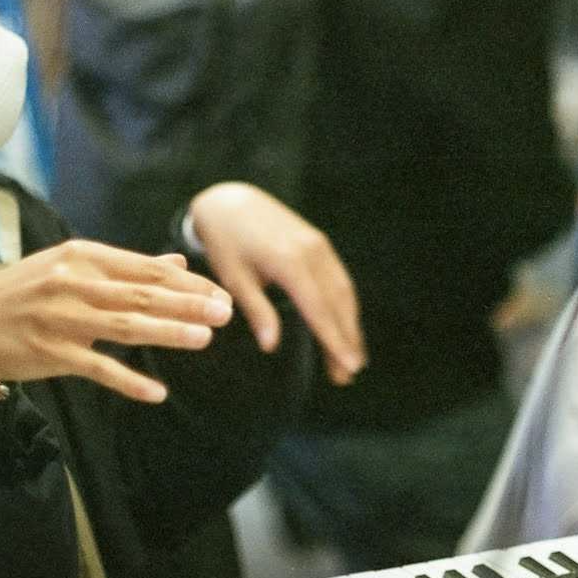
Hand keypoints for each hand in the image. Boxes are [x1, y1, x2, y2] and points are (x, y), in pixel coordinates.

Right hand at [0, 242, 234, 403]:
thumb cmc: (27, 294)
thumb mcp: (72, 268)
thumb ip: (127, 268)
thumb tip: (177, 264)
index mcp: (82, 256)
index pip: (146, 269)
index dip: (187, 283)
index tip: (220, 293)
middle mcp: (71, 282)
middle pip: (141, 295)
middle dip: (188, 304)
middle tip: (225, 313)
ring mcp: (59, 318)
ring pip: (124, 326)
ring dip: (167, 333)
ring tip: (203, 340)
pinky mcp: (48, 352)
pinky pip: (96, 368)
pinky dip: (127, 381)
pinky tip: (155, 393)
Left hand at [188, 182, 364, 385]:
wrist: (232, 201)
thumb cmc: (226, 243)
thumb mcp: (233, 277)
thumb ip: (256, 310)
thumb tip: (271, 346)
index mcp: (289, 261)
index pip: (318, 308)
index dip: (334, 338)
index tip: (347, 366)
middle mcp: (312, 251)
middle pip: (337, 303)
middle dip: (346, 340)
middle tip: (348, 375)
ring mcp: (320, 245)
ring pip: (344, 291)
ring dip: (350, 326)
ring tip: (350, 359)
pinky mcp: (321, 243)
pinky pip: (339, 279)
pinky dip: (346, 306)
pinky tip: (345, 327)